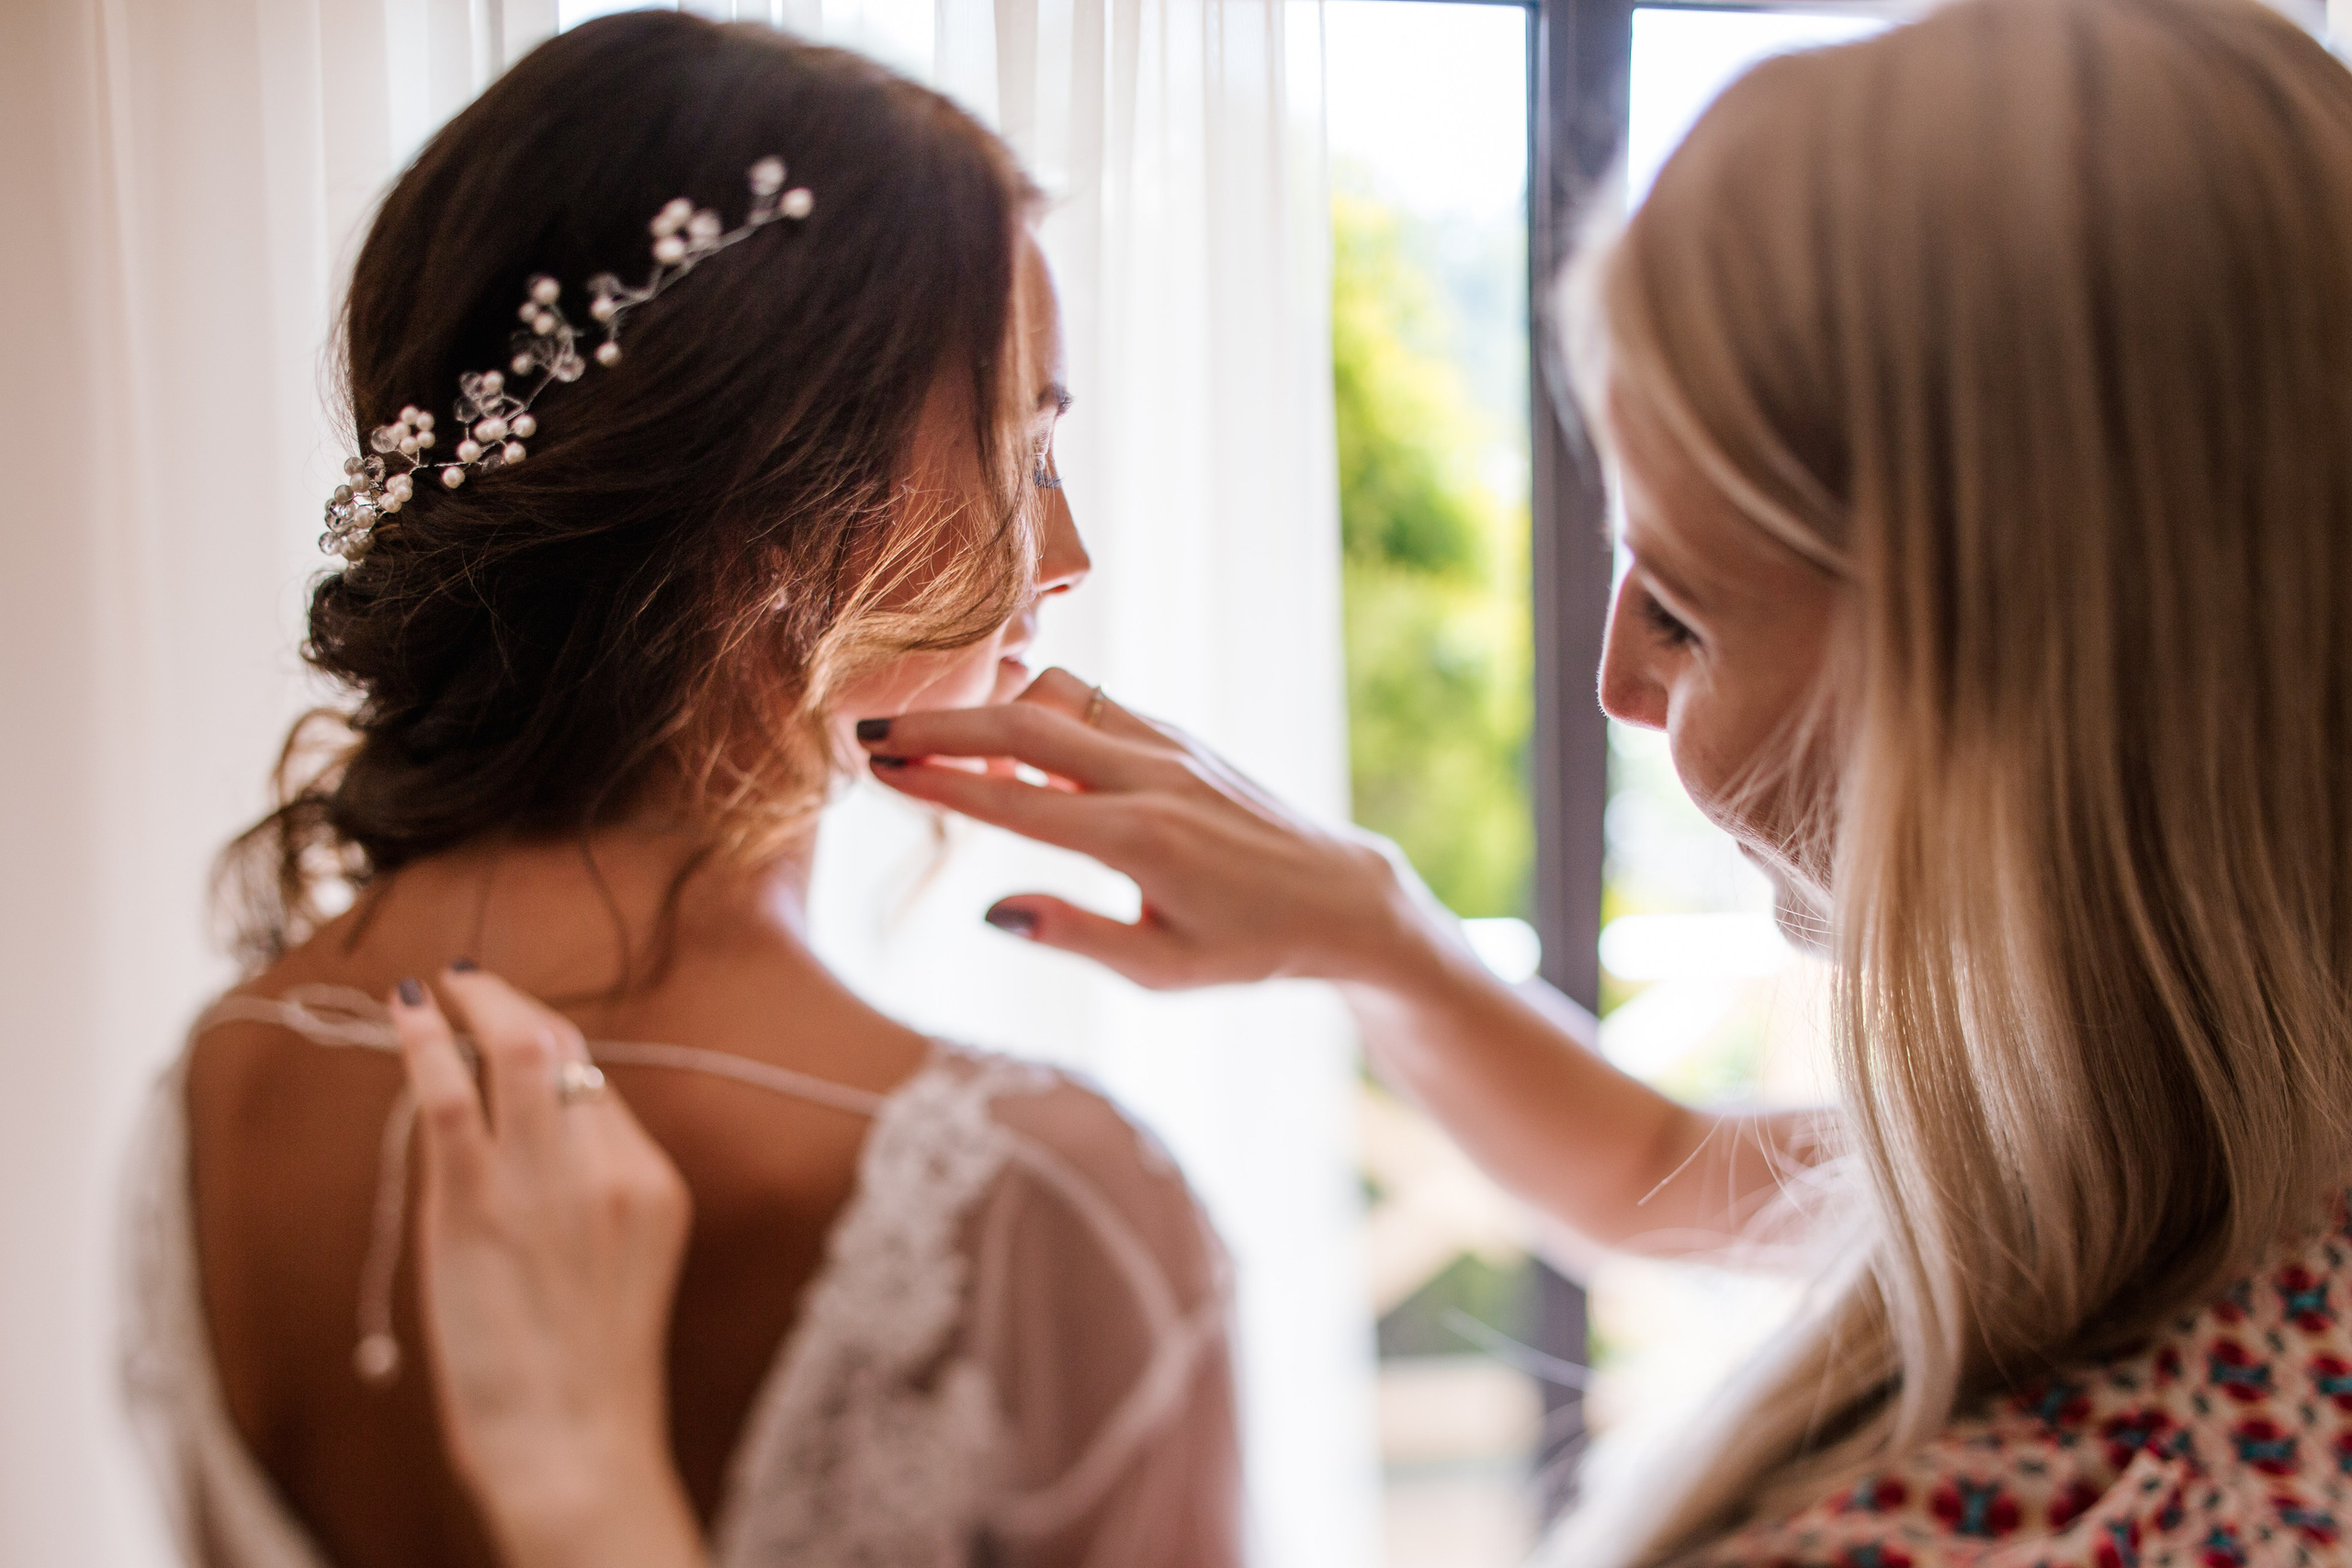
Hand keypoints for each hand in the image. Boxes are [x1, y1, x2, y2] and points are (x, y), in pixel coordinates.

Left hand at [389, 969, 705, 1567]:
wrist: (573, 1443)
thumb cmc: (586, 1369)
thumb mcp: (622, 1264)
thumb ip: (591, 1192)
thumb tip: (531, 1129)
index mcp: (652, 1182)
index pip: (599, 1084)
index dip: (547, 1046)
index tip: (508, 1027)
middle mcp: (610, 1166)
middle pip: (565, 1050)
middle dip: (514, 1004)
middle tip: (474, 983)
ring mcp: (545, 1181)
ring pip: (516, 1051)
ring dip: (475, 1004)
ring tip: (440, 984)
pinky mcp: (477, 1203)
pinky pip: (450, 1094)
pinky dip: (424, 1042)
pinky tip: (405, 1012)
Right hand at [855, 668, 1457, 989]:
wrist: (1340, 896)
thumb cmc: (1250, 948)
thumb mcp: (1162, 972)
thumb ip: (1075, 937)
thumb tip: (992, 910)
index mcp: (1141, 841)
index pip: (1014, 799)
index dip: (938, 782)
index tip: (877, 769)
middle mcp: (1152, 777)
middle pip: (1022, 724)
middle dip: (939, 724)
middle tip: (869, 734)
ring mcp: (1168, 745)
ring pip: (1057, 697)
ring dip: (991, 714)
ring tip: (946, 758)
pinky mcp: (1178, 735)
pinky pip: (1091, 704)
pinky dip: (1038, 714)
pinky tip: (1015, 755)